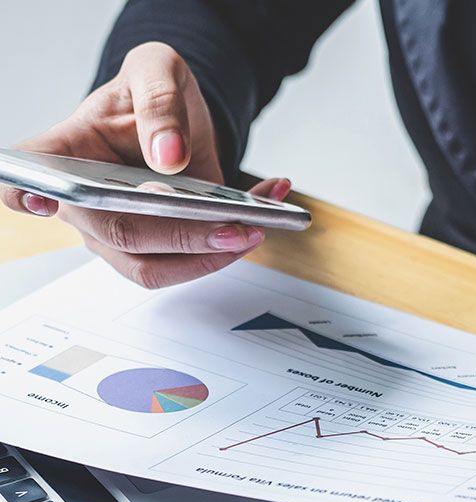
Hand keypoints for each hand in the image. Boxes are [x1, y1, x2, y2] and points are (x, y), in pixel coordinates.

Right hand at [0, 42, 290, 287]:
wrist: (179, 120)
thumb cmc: (151, 94)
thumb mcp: (158, 71)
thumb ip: (160, 102)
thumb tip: (167, 156)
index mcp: (69, 150)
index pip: (29, 174)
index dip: (24, 193)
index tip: (39, 198)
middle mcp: (86, 202)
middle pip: (120, 236)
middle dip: (180, 239)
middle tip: (233, 226)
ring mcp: (117, 233)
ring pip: (152, 269)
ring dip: (209, 257)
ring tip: (255, 227)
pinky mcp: (156, 250)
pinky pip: (186, 265)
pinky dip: (230, 247)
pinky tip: (264, 211)